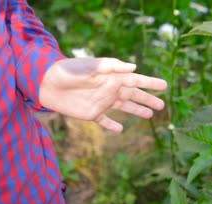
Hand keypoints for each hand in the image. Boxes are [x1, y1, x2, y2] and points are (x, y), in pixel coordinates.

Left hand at [39, 58, 166, 132]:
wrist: (47, 83)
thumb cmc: (70, 70)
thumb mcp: (93, 65)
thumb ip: (113, 66)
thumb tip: (134, 68)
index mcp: (113, 77)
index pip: (136, 81)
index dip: (151, 84)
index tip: (164, 86)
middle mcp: (110, 89)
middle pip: (133, 95)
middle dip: (148, 100)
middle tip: (161, 106)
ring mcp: (102, 102)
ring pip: (124, 107)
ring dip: (136, 111)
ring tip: (149, 116)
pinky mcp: (91, 113)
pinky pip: (104, 120)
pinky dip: (112, 125)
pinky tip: (120, 129)